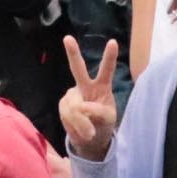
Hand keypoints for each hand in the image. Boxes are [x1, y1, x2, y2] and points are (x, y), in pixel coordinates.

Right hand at [55, 37, 122, 157]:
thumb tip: (82, 107)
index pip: (106, 69)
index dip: (109, 56)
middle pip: (78, 68)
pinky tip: (79, 130)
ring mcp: (72, 94)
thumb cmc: (103, 124)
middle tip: (67, 38)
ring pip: (74, 105)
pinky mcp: (63, 104)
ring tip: (89, 133)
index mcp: (102, 86)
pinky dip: (75, 125)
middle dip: (73, 53)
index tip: (113, 42)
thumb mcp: (108, 119)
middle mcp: (85, 85)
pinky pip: (67, 114)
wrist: (90, 139)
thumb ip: (98, 112)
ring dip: (82, 122)